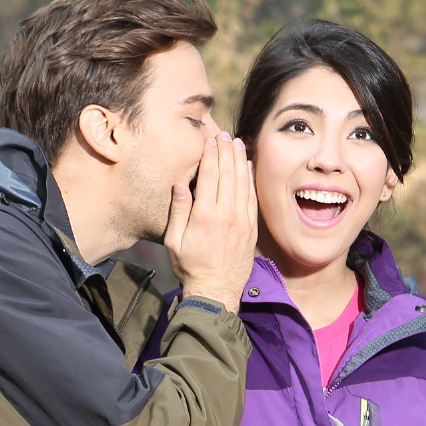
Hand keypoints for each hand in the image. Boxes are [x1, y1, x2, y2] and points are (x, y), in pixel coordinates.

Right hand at [164, 132, 257, 313]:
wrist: (216, 291)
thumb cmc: (190, 267)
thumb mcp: (173, 242)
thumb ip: (178, 211)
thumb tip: (180, 185)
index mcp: (205, 215)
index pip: (209, 176)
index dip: (210, 154)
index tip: (210, 140)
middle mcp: (226, 214)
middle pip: (227, 173)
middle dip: (226, 151)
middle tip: (225, 134)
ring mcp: (242, 221)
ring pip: (242, 182)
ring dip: (239, 160)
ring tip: (237, 143)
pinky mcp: (251, 228)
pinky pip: (252, 197)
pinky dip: (249, 179)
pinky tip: (247, 166)